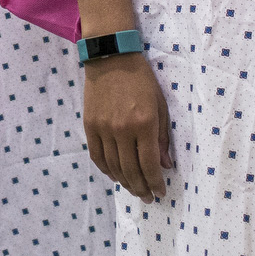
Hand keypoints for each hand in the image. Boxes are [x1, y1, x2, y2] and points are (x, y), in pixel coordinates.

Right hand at [81, 53, 173, 201]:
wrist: (111, 58)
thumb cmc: (141, 79)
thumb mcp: (160, 105)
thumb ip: (162, 137)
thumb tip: (164, 165)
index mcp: (144, 124)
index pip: (149, 164)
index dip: (155, 183)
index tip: (160, 192)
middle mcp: (122, 130)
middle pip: (131, 170)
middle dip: (141, 188)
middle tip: (147, 197)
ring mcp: (104, 128)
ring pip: (113, 166)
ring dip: (125, 182)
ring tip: (134, 190)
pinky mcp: (90, 125)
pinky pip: (97, 156)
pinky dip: (106, 170)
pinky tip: (115, 176)